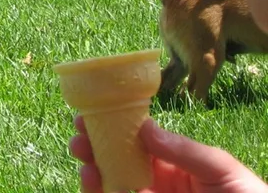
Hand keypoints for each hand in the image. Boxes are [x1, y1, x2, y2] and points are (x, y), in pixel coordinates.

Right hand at [70, 116, 267, 192]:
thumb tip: (145, 125)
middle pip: (114, 163)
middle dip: (92, 150)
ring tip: (88, 170)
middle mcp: (154, 184)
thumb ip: (183, 149)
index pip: (133, 141)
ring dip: (92, 176)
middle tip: (80, 142)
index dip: (109, 127)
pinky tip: (99, 186)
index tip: (89, 115)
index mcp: (172, 165)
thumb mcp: (222, 168)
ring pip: (109, 187)